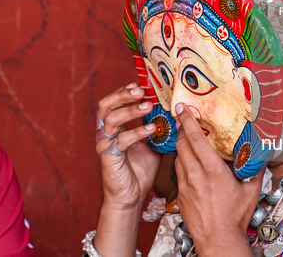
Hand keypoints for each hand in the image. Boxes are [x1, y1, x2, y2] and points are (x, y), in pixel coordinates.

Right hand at [96, 83, 161, 209]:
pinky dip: (137, 132)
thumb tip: (178, 114)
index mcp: (115, 127)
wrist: (131, 196)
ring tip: (148, 105)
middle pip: (106, 105)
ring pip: (112, 119)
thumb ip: (159, 128)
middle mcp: (106, 133)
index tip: (140, 85)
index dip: (124, 91)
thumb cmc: (140, 169)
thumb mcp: (153, 143)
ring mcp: (105, 144)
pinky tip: (151, 129)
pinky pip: (121, 140)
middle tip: (140, 90)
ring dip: (131, 110)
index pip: (113, 102)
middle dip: (123, 95)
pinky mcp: (108, 157)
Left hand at [174, 103, 262, 256]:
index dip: (187, 121)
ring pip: (177, 158)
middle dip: (182, 131)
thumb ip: (256, 170)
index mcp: (212, 170)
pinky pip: (178, 173)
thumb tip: (262, 155)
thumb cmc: (234, 217)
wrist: (218, 240)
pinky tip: (189, 165)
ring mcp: (185, 186)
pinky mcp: (180, 196)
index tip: (182, 109)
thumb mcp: (251, 191)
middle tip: (184, 121)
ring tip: (187, 141)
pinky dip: (181, 164)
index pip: (195, 138)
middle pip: (182, 144)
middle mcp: (195, 175)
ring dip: (181, 147)